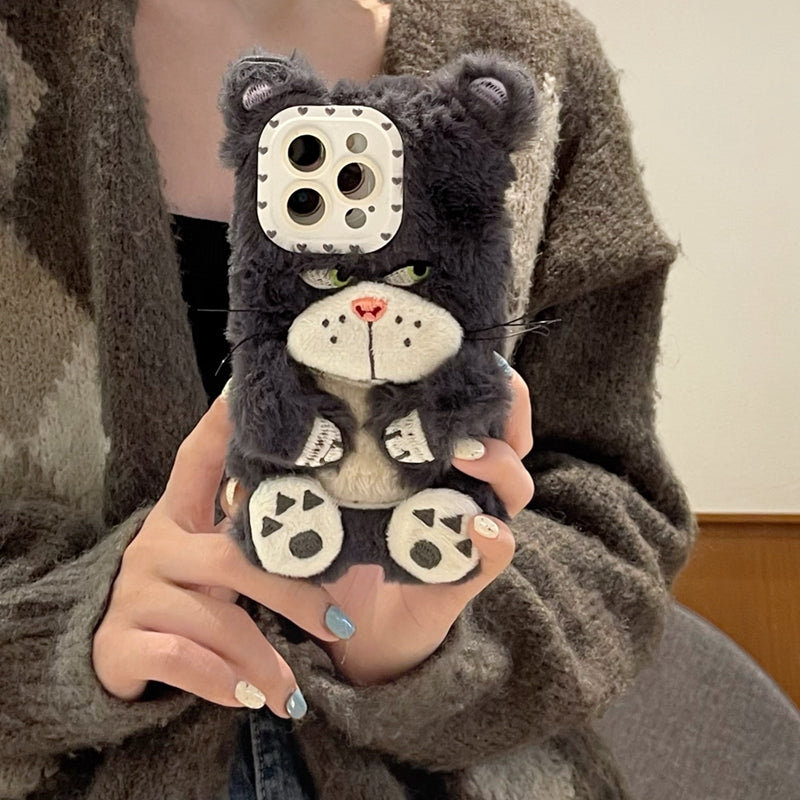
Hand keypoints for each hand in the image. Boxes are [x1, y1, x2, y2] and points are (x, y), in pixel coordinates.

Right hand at [91, 396, 347, 717]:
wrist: (124, 670)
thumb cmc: (189, 606)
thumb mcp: (216, 568)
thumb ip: (251, 540)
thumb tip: (324, 510)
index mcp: (181, 518)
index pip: (199, 460)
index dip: (220, 427)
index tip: (240, 389)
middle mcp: (154, 546)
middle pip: (232, 560)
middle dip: (292, 596)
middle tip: (339, 625)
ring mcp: (135, 595)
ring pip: (215, 620)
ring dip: (264, 660)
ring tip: (295, 691)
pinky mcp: (120, 643)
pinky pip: (181, 659)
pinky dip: (222, 682)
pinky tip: (248, 698)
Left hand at [321, 362, 533, 684]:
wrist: (346, 631)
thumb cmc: (332, 552)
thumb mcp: (315, 493)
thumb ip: (295, 453)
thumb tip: (241, 401)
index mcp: (426, 461)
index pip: (469, 410)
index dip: (477, 381)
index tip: (463, 357)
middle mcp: (457, 487)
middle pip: (508, 438)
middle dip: (508, 411)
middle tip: (487, 396)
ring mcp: (467, 527)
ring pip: (512, 487)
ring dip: (497, 465)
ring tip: (468, 456)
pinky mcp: (465, 572)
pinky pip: (496, 552)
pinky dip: (493, 537)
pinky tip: (476, 526)